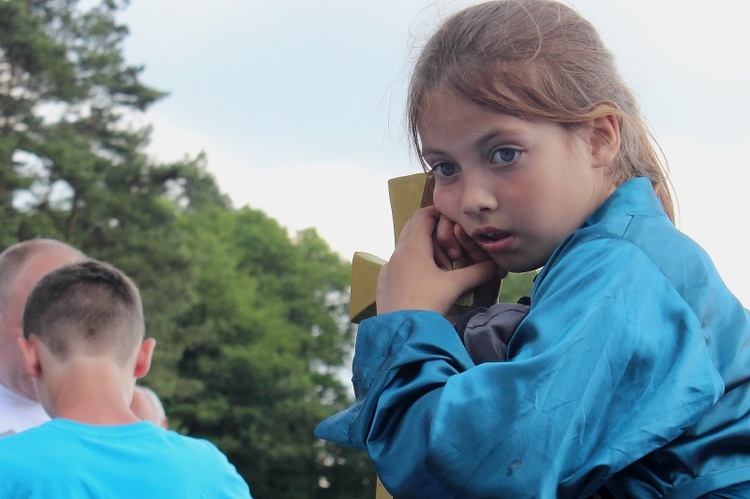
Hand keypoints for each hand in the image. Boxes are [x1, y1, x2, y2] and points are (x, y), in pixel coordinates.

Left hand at [376, 206, 500, 315]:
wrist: (402, 332)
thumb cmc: (428, 305)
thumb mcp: (456, 286)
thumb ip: (479, 272)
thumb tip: (499, 266)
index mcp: (413, 247)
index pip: (423, 215)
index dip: (438, 212)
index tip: (451, 219)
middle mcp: (397, 254)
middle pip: (412, 228)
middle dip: (432, 233)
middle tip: (450, 249)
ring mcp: (387, 269)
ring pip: (404, 249)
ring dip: (423, 252)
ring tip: (439, 271)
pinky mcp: (383, 284)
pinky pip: (397, 266)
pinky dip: (411, 267)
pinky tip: (423, 284)